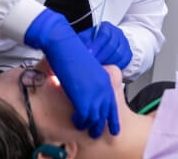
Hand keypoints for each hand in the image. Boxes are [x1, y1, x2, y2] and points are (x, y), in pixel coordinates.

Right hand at [25, 9, 119, 137]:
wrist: (64, 44)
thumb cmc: (71, 50)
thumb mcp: (86, 66)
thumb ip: (88, 78)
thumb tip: (83, 85)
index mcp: (105, 80)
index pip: (112, 104)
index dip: (112, 118)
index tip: (113, 128)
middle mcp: (102, 88)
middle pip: (105, 114)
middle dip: (101, 125)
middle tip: (96, 133)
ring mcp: (94, 94)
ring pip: (96, 118)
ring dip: (90, 126)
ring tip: (84, 129)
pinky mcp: (83, 98)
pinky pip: (84, 117)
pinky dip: (79, 121)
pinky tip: (75, 121)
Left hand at [78, 22, 131, 69]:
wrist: (107, 42)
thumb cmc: (94, 40)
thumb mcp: (86, 36)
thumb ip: (84, 40)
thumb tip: (79, 48)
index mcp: (106, 27)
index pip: (104, 34)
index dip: (96, 45)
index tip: (90, 54)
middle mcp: (117, 33)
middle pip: (112, 45)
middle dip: (101, 56)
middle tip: (93, 63)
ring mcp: (124, 43)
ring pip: (118, 54)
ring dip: (108, 62)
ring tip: (100, 67)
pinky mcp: (128, 53)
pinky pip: (124, 60)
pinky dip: (116, 66)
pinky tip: (108, 68)